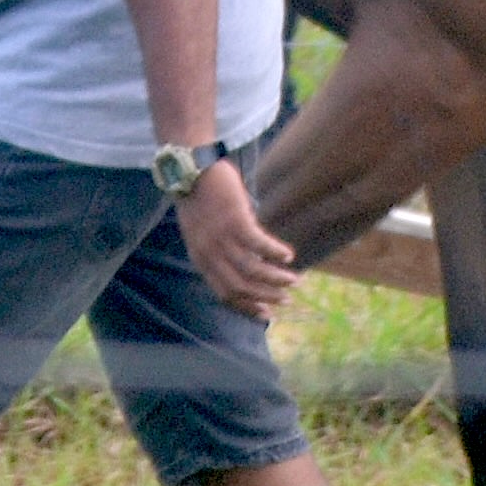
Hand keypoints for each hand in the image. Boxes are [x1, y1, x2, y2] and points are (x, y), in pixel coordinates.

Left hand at [175, 161, 295, 320]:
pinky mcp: (235, 221)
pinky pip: (259, 245)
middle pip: (241, 286)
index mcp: (201, 259)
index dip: (248, 307)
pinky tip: (288, 255)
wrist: (191, 171)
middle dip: (266, 297)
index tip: (267, 314)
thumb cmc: (199, 199)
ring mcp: (221, 238)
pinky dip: (275, 253)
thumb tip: (246, 265)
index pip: (225, 294)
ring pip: (252, 270)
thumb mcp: (201, 233)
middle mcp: (210, 254)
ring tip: (294, 280)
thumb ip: (217, 251)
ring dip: (275, 279)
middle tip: (287, 300)